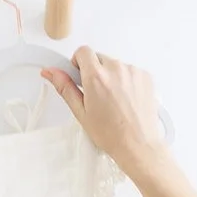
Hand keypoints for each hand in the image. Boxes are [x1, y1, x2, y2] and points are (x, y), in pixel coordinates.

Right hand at [40, 49, 168, 184]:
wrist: (138, 144)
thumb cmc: (111, 133)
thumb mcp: (80, 112)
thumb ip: (64, 87)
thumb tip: (51, 72)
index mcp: (96, 77)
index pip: (83, 51)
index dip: (78, 62)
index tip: (79, 74)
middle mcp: (116, 69)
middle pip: (99, 58)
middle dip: (95, 72)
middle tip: (96, 95)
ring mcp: (132, 71)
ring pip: (115, 65)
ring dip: (111, 77)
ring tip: (113, 101)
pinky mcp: (145, 76)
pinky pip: (130, 71)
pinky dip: (126, 81)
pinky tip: (125, 100)